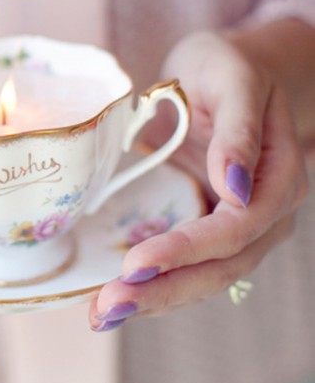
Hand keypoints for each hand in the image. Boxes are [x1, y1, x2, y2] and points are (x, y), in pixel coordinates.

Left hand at [89, 31, 307, 330]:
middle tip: (108, 305)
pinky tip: (111, 301)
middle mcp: (266, 212)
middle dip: (164, 290)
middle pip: (221, 266)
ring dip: (153, 300)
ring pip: (204, 279)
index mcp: (280, 177)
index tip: (135, 262)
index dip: (187, 250)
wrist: (224, 73)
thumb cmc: (227, 67)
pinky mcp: (208, 230)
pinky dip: (151, 287)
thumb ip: (238, 129)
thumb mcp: (233, 78)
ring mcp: (239, 227)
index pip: (237, 228)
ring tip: (101, 315)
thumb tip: (236, 188)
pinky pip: (186, 268)